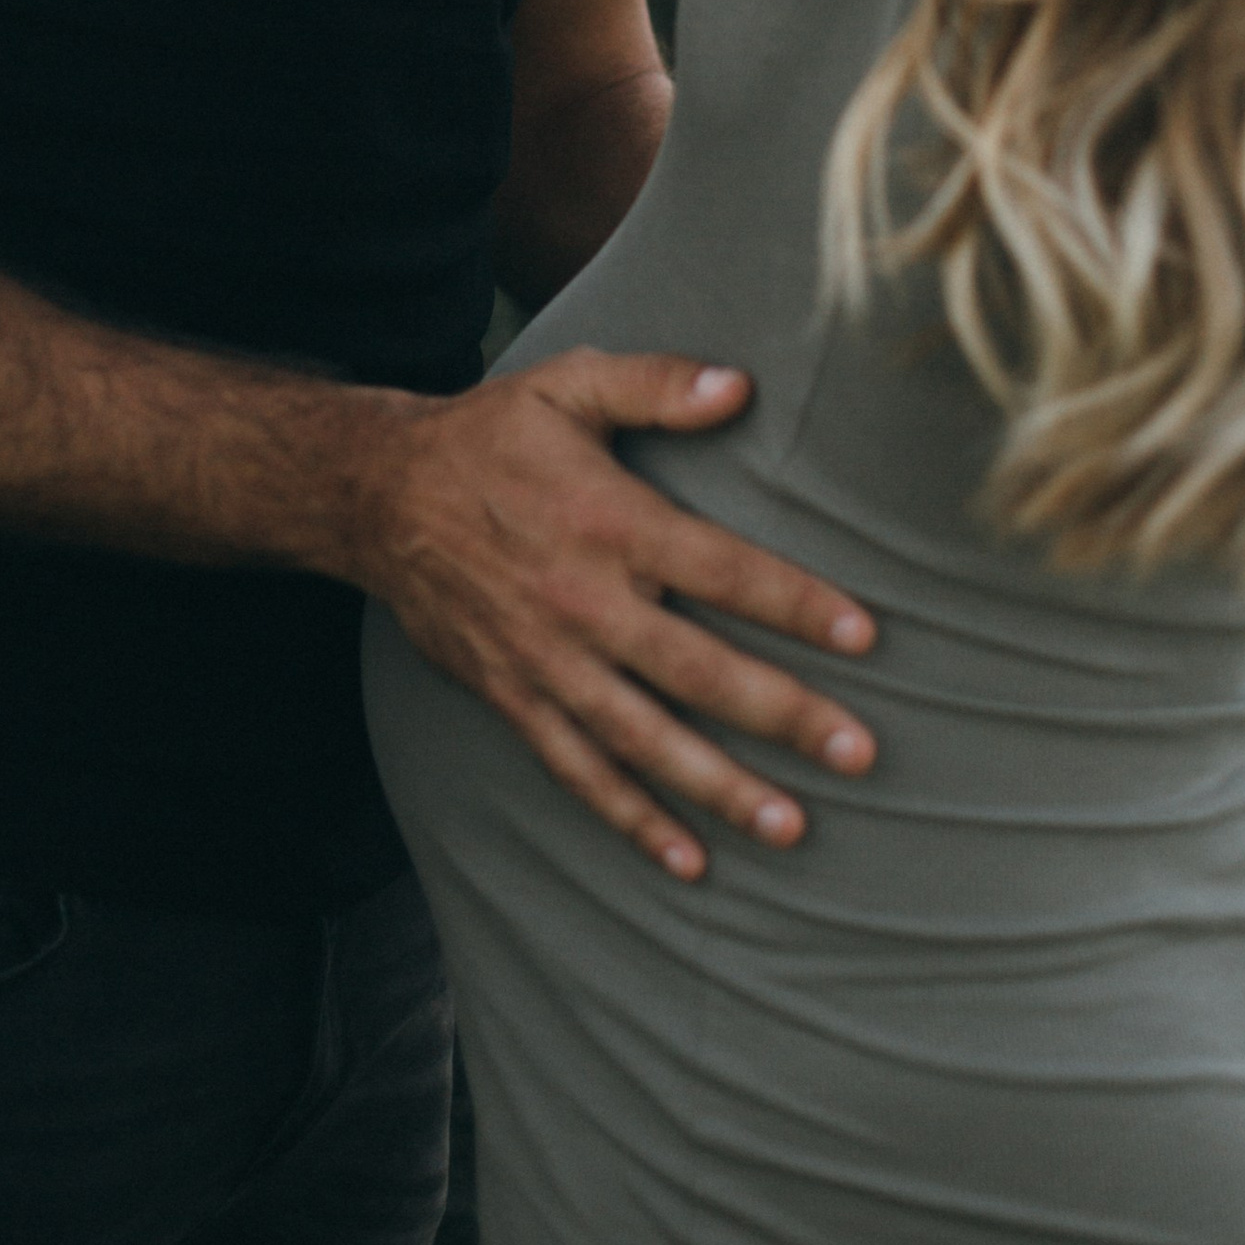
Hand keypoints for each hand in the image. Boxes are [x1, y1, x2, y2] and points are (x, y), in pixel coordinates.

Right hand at [352, 348, 875, 878]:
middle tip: (859, 753)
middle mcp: (583, 600)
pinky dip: (631, 819)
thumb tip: (740, 386)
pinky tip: (688, 860)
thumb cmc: (491, 435)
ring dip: (719, 786)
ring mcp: (547, 660)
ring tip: (790, 825)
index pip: (722, 569)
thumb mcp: (569, 384)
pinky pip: (578, 769)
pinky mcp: (515, 697)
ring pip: (645, 738)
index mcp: (609, 519)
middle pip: (697, 668)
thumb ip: (655, 384)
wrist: (380, 496)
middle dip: (783, 714)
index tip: (865, 635)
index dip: (795, 602)